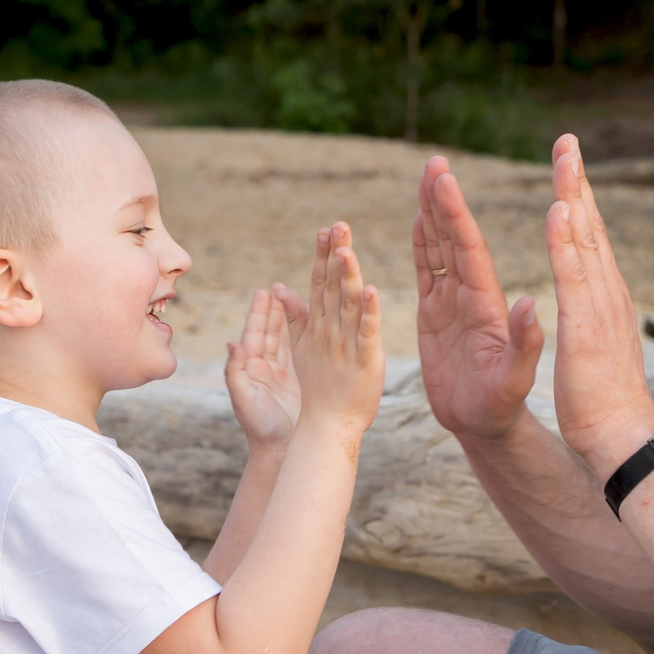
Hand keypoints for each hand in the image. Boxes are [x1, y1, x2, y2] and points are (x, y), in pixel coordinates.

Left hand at [223, 283, 307, 450]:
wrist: (280, 451)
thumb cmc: (260, 428)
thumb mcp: (244, 400)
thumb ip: (235, 372)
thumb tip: (232, 343)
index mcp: (250, 369)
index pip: (254, 335)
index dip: (259, 313)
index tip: (264, 292)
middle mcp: (264, 367)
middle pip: (268, 331)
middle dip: (273, 309)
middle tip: (278, 287)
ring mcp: (281, 373)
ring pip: (283, 338)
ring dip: (287, 317)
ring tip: (292, 297)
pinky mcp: (298, 379)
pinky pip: (298, 351)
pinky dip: (301, 334)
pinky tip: (309, 320)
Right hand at [291, 222, 385, 446]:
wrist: (326, 428)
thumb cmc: (317, 391)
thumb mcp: (301, 350)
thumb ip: (293, 319)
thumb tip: (280, 289)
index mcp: (318, 327)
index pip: (320, 284)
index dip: (323, 257)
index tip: (326, 230)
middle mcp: (329, 331)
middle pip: (332, 286)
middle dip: (334, 255)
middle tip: (337, 225)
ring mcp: (346, 345)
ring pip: (348, 303)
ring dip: (348, 275)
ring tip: (347, 248)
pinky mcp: (365, 360)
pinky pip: (367, 332)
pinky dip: (370, 312)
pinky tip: (372, 290)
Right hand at [412, 156, 542, 440]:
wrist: (485, 426)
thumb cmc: (501, 406)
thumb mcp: (515, 379)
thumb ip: (523, 344)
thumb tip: (533, 306)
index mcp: (487, 304)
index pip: (469, 250)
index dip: (456, 214)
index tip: (446, 180)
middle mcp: (470, 295)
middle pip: (453, 238)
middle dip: (443, 200)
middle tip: (434, 162)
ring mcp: (452, 303)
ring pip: (439, 248)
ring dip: (432, 213)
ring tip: (427, 177)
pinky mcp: (435, 316)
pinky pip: (427, 273)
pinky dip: (421, 245)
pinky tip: (418, 219)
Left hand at [543, 135, 653, 474]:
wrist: (624, 439)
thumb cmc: (608, 403)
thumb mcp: (600, 348)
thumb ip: (598, 318)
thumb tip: (596, 300)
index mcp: (605, 298)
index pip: (590, 239)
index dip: (580, 200)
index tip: (570, 165)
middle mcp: (607, 293)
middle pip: (590, 227)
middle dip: (577, 181)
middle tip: (567, 140)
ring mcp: (601, 306)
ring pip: (586, 239)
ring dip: (574, 194)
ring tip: (564, 156)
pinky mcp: (588, 325)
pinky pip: (575, 274)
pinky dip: (567, 239)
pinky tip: (559, 209)